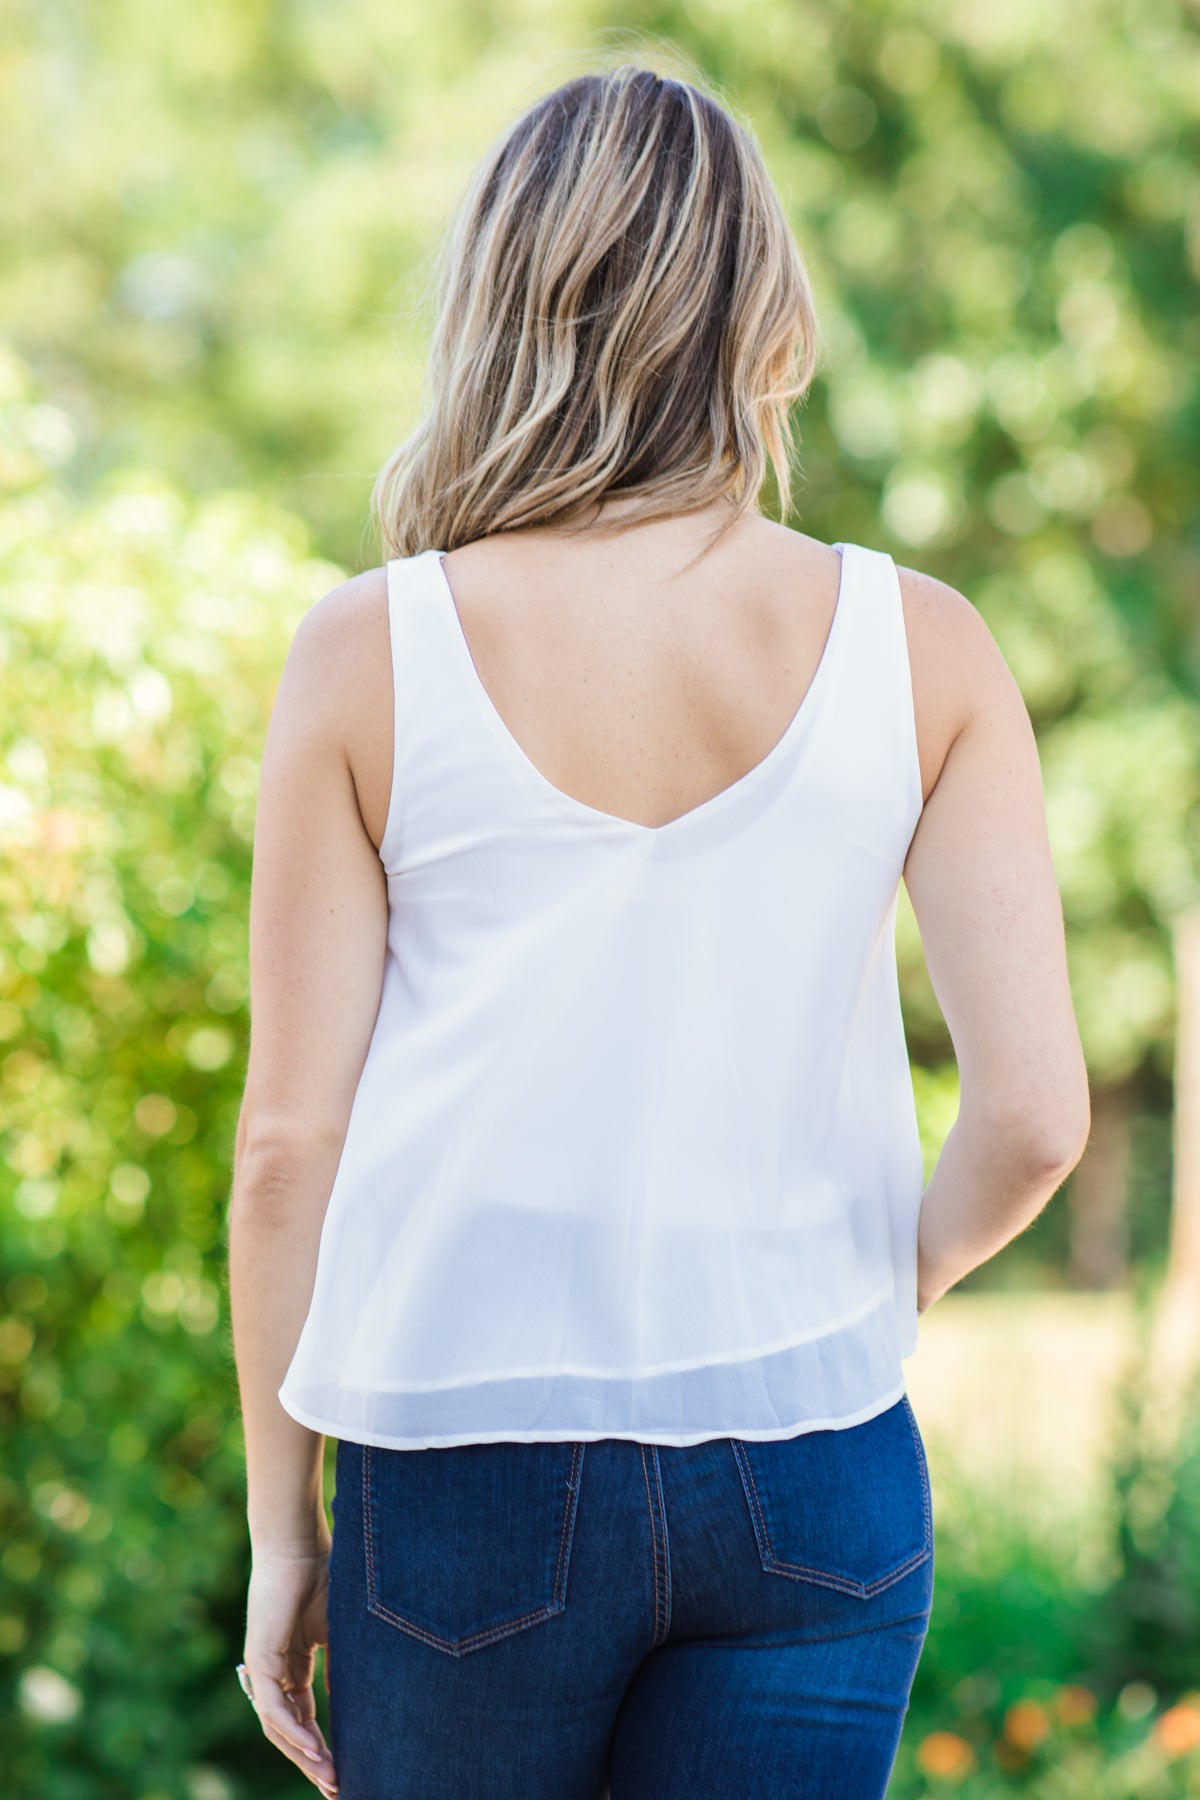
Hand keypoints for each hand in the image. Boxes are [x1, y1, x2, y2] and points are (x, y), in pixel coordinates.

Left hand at [243, 1544, 337, 1796]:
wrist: (300, 1543)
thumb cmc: (323, 1575)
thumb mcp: (339, 1632)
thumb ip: (343, 1668)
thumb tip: (361, 1706)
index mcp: (291, 1664)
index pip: (303, 1718)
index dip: (322, 1747)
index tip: (345, 1773)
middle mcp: (272, 1672)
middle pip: (290, 1732)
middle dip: (314, 1763)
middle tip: (338, 1789)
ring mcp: (263, 1668)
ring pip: (279, 1728)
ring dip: (305, 1756)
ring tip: (332, 1778)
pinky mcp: (259, 1661)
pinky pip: (274, 1709)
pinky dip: (294, 1733)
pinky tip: (316, 1751)